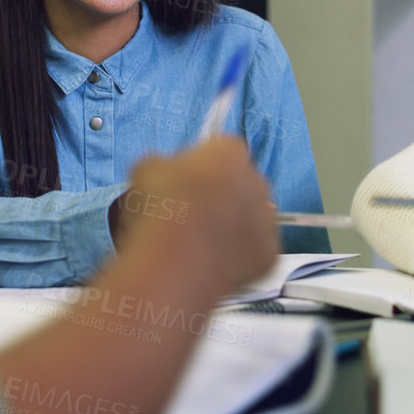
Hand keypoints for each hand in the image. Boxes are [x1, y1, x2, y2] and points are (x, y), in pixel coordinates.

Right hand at [110, 136, 276, 292]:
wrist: (176, 264)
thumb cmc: (161, 212)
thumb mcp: (145, 171)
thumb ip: (162, 165)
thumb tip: (160, 172)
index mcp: (230, 152)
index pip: (219, 150)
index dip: (198, 165)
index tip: (182, 179)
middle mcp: (257, 181)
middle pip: (238, 183)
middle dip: (218, 194)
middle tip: (188, 212)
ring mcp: (267, 220)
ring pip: (249, 218)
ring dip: (229, 225)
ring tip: (197, 242)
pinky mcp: (268, 255)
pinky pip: (252, 251)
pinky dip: (236, 257)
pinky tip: (211, 262)